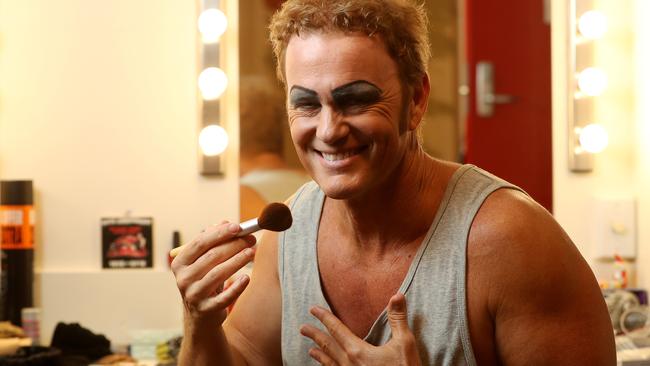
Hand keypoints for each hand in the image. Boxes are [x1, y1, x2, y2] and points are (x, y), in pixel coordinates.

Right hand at [171, 221, 255, 327]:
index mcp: (180, 263)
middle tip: (250, 239)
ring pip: (218, 274)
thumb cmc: (205, 280)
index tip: (237, 227)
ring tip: (251, 252)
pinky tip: (247, 278)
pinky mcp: (206, 310)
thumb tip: (225, 223)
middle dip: (234, 245)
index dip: (219, 233)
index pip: (200, 243)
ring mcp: (193, 295)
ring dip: (238, 261)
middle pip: (211, 256)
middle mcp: (183, 278)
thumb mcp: (204, 261)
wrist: (201, 315)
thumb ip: (213, 241)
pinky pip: (224, 297)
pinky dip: (237, 287)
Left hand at [300, 293, 420, 365]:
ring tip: (310, 350)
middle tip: (303, 328)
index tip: (313, 310)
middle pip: (328, 346)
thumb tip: (397, 295)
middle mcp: (349, 365)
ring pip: (329, 364)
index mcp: (358, 352)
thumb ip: (398, 318)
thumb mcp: (405, 343)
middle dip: (315, 335)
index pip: (336, 329)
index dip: (324, 318)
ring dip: (319, 355)